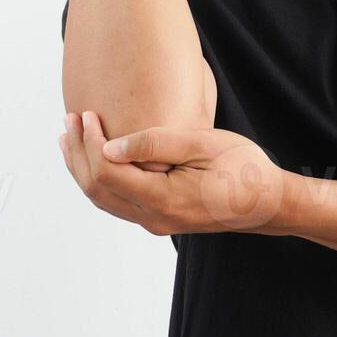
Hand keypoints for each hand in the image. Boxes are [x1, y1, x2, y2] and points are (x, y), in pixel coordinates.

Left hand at [59, 111, 288, 234]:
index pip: (106, 172)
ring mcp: (155, 222)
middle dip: (77, 153)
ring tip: (70, 138)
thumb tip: (109, 147)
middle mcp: (153, 218)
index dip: (90, 142)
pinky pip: (116, 202)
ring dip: (82, 168)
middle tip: (69, 120)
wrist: (266, 203)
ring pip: (103, 199)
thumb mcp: (202, 144)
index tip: (87, 114)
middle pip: (96, 189)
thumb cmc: (242, 168)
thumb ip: (155, 144)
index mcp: (163, 199)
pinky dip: (98, 179)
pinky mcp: (159, 218)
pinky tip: (95, 159)